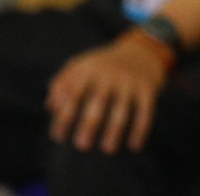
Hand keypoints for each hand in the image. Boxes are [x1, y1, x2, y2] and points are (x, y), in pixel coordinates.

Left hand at [46, 32, 169, 153]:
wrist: (142, 50)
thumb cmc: (103, 65)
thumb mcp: (82, 66)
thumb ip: (62, 82)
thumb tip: (51, 107)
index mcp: (89, 69)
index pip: (72, 95)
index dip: (64, 117)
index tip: (58, 138)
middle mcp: (110, 74)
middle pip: (97, 102)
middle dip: (89, 124)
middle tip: (81, 146)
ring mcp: (130, 80)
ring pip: (122, 109)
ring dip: (114, 130)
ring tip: (108, 150)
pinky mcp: (148, 87)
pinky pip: (145, 111)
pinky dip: (140, 129)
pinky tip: (135, 147)